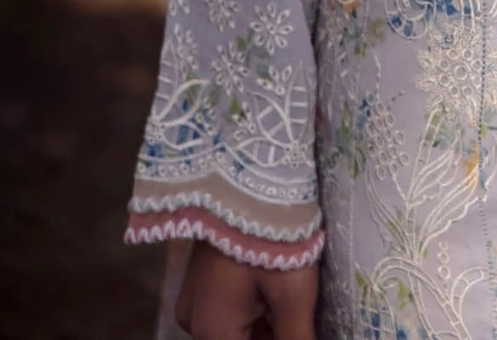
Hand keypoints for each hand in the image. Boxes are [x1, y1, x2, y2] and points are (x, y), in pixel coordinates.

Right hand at [175, 241, 319, 339]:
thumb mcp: (293, 294)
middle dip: (271, 333)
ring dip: (264, 325)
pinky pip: (226, 307)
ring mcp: (193, 296)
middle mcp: (194, 321)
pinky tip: (278, 295)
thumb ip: (297, 338)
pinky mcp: (201, 275)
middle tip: (302, 317)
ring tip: (294, 304)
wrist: (248, 174)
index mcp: (212, 332)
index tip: (301, 328)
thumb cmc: (273, 237)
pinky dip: (253, 308)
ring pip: (233, 328)